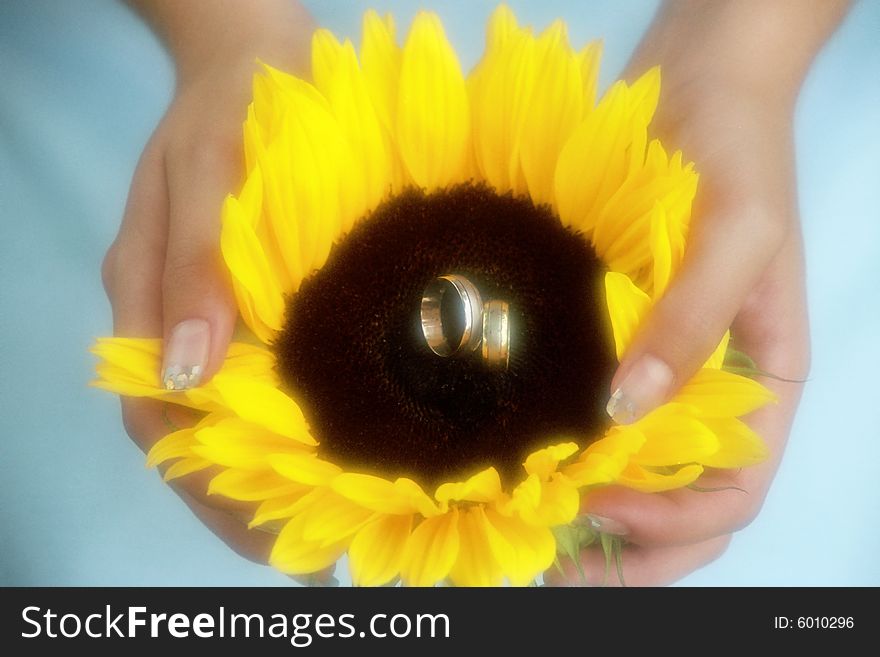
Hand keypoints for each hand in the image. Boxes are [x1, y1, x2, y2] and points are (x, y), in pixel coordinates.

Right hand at [101, 0, 314, 565]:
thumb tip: (186, 372)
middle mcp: (177, 312)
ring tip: (322, 523)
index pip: (160, 415)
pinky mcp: (259, 292)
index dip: (204, 486)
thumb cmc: (237, 101)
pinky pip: (264, 372)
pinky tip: (333, 444)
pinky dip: (291, 420)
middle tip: (304, 555)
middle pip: (191, 429)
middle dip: (239, 497)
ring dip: (266, 470)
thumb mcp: (211, 166)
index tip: (262, 541)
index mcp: (148, 292)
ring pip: (227, 409)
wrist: (263, 53)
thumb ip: (195, 263)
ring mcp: (216, 305)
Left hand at [547, 0, 847, 585]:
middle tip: (552, 559)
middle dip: (627, 544)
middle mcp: (711, 387)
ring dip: (592, 509)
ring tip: (529, 525)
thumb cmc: (733, 155)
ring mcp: (661, 365)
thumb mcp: (734, 235)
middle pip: (685, 500)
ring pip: (638, 467)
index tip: (599, 500)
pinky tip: (523, 455)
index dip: (673, 519)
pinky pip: (599, 412)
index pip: (734, 489)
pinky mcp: (617, 335)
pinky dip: (569, 448)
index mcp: (762, 380)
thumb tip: (628, 411)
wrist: (695, 87)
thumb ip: (692, 322)